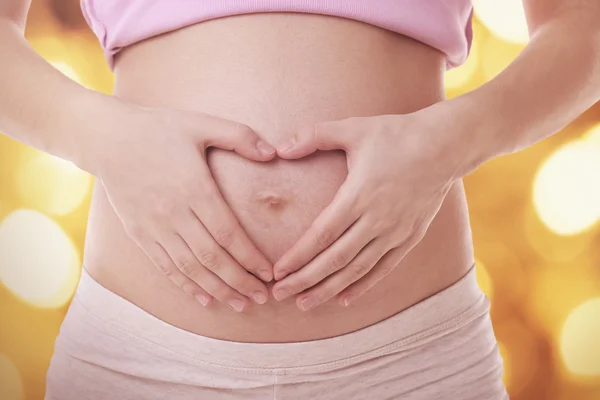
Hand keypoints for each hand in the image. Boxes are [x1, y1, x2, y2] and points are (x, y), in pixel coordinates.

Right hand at [89, 102, 276, 311]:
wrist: (106, 139)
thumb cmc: (159, 128)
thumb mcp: (201, 123)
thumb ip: (240, 136)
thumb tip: (273, 153)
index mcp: (195, 188)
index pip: (228, 233)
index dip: (250, 257)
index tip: (269, 273)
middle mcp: (175, 213)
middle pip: (212, 257)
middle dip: (240, 281)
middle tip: (262, 297)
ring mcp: (154, 227)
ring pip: (190, 268)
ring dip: (217, 289)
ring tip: (240, 304)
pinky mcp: (139, 234)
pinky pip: (165, 266)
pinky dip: (185, 285)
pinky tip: (204, 298)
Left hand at [271, 109, 458, 310]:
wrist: (445, 144)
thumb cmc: (396, 134)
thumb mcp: (353, 129)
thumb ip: (313, 136)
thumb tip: (279, 149)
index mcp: (359, 195)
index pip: (321, 234)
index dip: (298, 256)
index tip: (278, 272)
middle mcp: (377, 219)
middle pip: (335, 259)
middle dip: (305, 280)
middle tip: (280, 294)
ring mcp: (395, 231)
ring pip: (357, 269)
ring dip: (329, 289)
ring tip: (305, 304)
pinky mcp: (410, 237)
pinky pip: (384, 268)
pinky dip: (363, 285)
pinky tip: (345, 299)